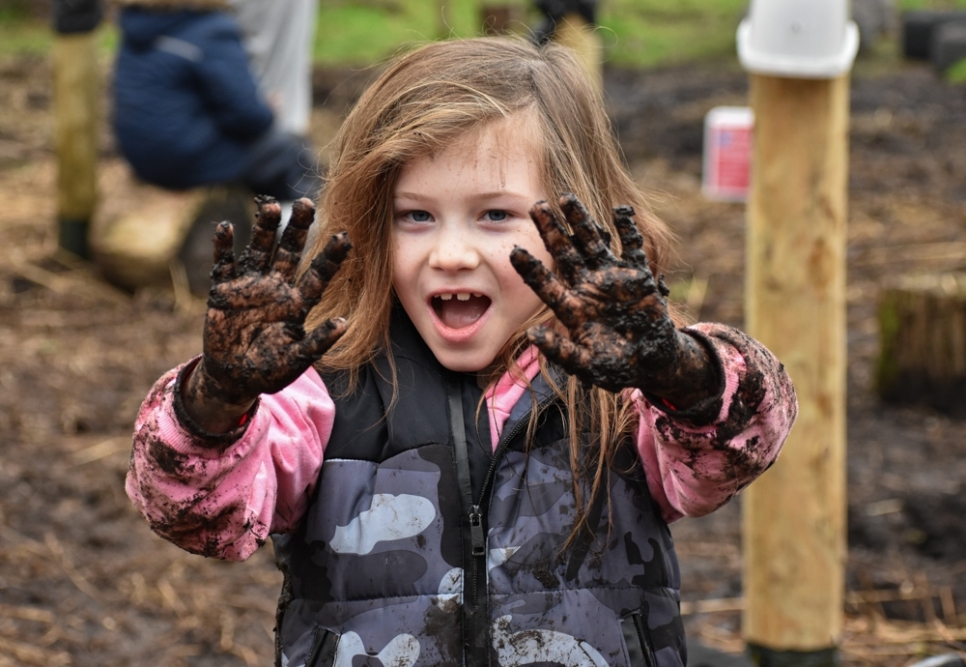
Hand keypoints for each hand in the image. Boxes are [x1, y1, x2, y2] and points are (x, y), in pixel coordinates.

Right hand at [183, 196, 350, 429]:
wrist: (234, 378)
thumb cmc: (270, 369)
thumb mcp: (297, 359)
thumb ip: (318, 342)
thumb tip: (343, 324)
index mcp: (297, 303)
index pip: (318, 274)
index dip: (331, 257)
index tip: (345, 237)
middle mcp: (276, 288)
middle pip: (289, 252)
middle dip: (297, 229)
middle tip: (306, 203)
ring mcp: (250, 287)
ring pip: (259, 250)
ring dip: (264, 230)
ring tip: (270, 207)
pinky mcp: (223, 291)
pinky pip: (224, 265)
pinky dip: (224, 248)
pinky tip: (225, 227)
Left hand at [510, 194, 716, 407]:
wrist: (650, 363)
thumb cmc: (615, 367)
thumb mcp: (586, 364)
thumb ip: (560, 352)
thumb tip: (532, 335)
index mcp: (572, 307)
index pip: (546, 284)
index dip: (531, 269)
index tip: (513, 251)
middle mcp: (587, 287)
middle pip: (565, 253)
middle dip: (551, 230)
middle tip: (536, 206)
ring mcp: (612, 279)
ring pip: (592, 243)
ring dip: (581, 221)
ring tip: (566, 198)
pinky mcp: (638, 277)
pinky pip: (632, 248)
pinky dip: (628, 230)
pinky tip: (620, 212)